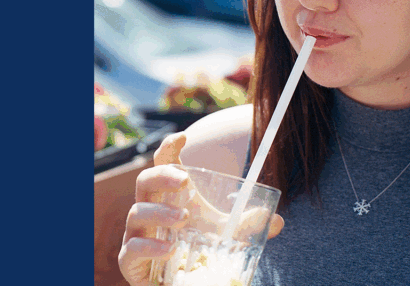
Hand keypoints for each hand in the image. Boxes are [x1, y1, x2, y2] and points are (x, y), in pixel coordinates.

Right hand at [117, 133, 284, 285]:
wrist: (178, 285)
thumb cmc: (194, 253)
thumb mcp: (224, 236)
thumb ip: (247, 226)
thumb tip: (279, 220)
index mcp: (169, 197)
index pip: (162, 164)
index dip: (168, 148)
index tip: (183, 138)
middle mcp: (148, 211)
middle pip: (144, 181)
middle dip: (162, 176)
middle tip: (184, 180)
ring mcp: (136, 235)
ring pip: (136, 212)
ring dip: (159, 213)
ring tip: (183, 219)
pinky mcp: (130, 261)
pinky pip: (131, 248)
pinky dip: (149, 247)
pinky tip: (169, 249)